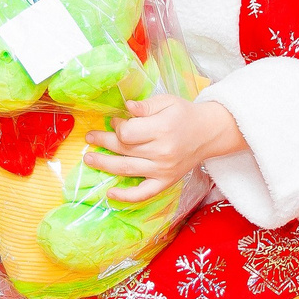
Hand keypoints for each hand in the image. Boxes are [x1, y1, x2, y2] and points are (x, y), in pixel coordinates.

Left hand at [85, 94, 241, 201]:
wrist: (209, 133)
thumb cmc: (185, 115)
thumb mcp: (167, 102)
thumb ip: (145, 105)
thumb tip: (126, 107)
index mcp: (162, 129)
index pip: (127, 133)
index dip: (117, 127)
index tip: (116, 121)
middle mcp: (162, 152)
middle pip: (123, 149)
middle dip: (103, 142)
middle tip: (90, 137)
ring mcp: (163, 170)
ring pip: (126, 169)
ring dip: (104, 164)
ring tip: (89, 158)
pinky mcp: (165, 182)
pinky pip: (143, 193)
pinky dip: (125, 197)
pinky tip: (110, 193)